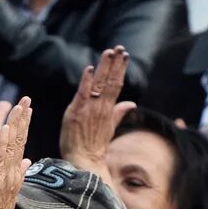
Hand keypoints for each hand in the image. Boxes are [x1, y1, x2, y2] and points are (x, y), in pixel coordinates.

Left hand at [58, 46, 132, 176]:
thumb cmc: (93, 146)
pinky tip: (89, 69)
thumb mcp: (109, 128)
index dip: (120, 69)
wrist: (83, 161)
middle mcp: (100, 107)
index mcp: (108, 109)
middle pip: (110, 81)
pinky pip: (82, 94)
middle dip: (115, 64)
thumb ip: (119, 113)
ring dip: (104, 67)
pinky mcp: (76, 113)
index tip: (124, 55)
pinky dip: (86, 82)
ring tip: (109, 52)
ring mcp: (89, 109)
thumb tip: (131, 103)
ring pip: (99, 84)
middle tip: (120, 48)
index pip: (116, 84)